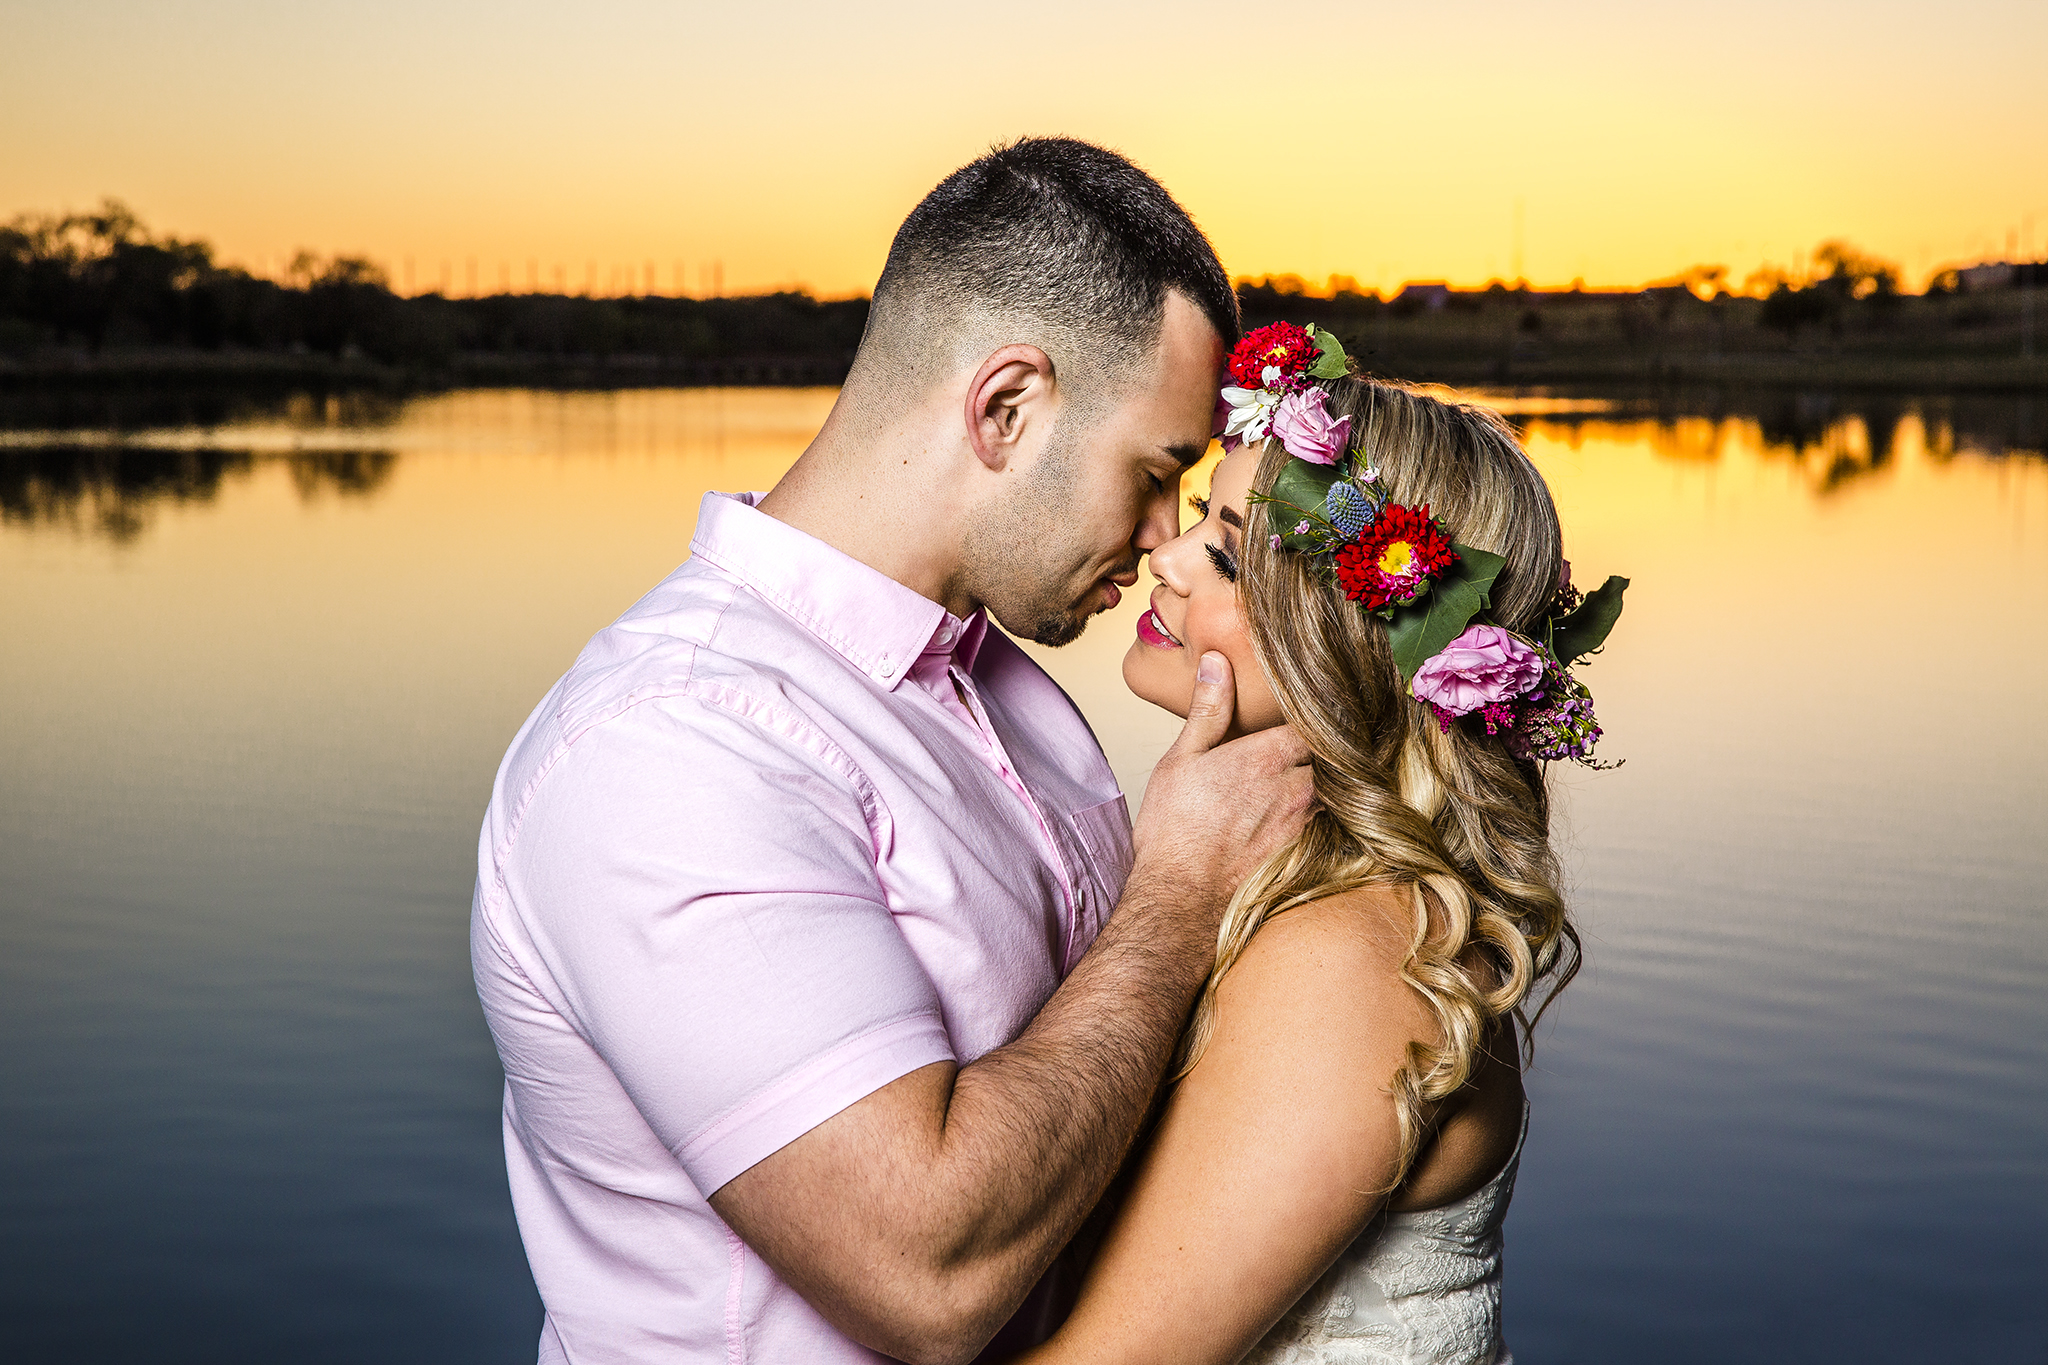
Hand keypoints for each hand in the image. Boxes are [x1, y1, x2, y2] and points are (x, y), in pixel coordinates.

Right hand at [1129, 651, 1313, 939]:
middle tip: (1331, 734)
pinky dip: (1330, 811)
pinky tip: (1313, 812)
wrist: (1182, 898)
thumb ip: (1208, 709)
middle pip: (1334, 753)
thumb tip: (1216, 661)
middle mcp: (1297, 785)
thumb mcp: (1180, 759)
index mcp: (1267, 754)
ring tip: (1321, 771)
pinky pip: (1333, 820)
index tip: (1318, 707)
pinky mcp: (1309, 850)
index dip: (1320, 713)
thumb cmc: (1174, 830)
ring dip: (1334, 778)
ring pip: (1338, 787)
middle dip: (1332, 744)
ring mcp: (1307, 820)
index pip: (1317, 720)